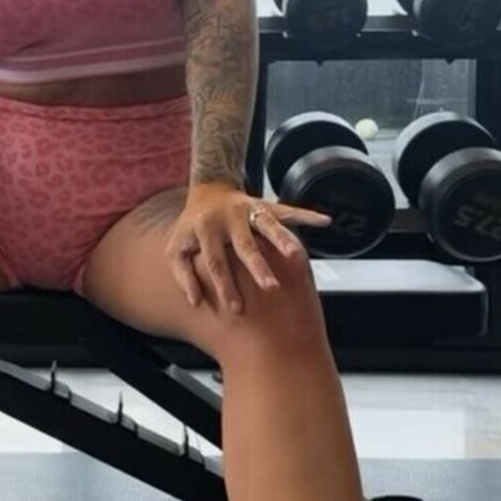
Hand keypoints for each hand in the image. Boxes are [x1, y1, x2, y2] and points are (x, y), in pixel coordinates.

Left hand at [165, 185, 331, 313]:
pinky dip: (306, 215)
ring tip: (295, 254)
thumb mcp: (176, 248)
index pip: (216, 262)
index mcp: (205, 230)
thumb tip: (195, 301)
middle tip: (270, 287)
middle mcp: (229, 219)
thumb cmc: (192, 227)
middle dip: (258, 267)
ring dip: (283, 239)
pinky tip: (324, 222)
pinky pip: (287, 210)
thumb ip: (183, 275)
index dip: (225, 286)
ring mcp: (249, 210)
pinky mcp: (264, 205)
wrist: (208, 191)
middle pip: (245, 245)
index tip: (237, 309)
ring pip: (268, 225)